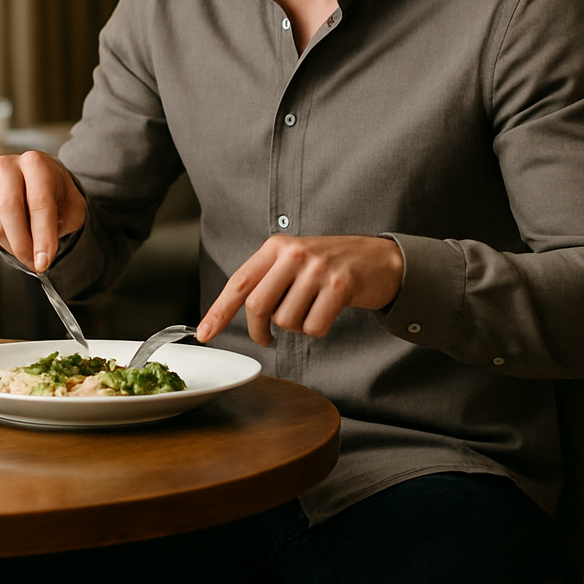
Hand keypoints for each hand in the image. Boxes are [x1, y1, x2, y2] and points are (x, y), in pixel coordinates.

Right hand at [0, 152, 86, 271]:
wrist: (36, 181)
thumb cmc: (55, 194)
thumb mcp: (72, 206)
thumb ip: (65, 225)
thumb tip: (42, 254)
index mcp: (36, 163)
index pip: (39, 203)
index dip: (42, 236)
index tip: (45, 262)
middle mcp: (6, 165)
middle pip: (9, 210)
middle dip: (23, 245)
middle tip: (35, 264)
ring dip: (11, 246)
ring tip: (26, 246)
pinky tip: (10, 233)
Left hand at [197, 234, 403, 345]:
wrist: (379, 259)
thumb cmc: (331, 265)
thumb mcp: (294, 260)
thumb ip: (267, 280)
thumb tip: (235, 314)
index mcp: (276, 246)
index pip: (239, 283)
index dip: (218, 311)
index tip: (204, 334)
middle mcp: (294, 254)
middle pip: (258, 307)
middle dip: (259, 330)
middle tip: (267, 337)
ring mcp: (317, 269)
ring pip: (286, 321)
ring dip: (296, 327)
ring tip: (310, 310)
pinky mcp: (339, 286)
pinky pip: (314, 327)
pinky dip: (318, 330)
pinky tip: (328, 313)